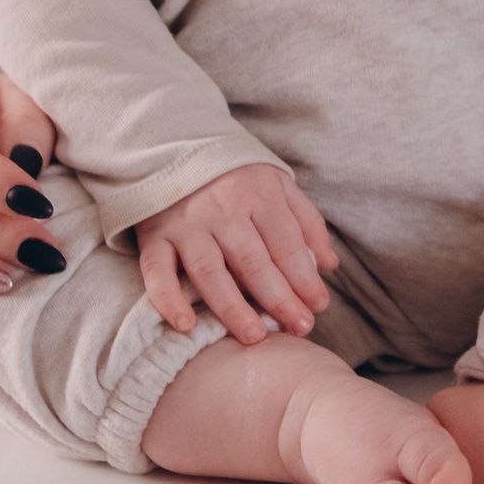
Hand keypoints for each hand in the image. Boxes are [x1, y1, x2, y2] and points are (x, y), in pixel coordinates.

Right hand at [134, 163, 337, 342]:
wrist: (174, 147)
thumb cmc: (236, 176)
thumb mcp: (278, 185)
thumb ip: (305, 222)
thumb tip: (329, 265)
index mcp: (259, 195)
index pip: (286, 243)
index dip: (304, 277)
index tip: (318, 305)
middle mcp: (223, 211)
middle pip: (254, 261)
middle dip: (279, 298)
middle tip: (299, 328)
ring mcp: (187, 225)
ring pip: (210, 271)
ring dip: (232, 307)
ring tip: (254, 336)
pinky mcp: (155, 237)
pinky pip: (158, 272)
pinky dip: (169, 300)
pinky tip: (186, 325)